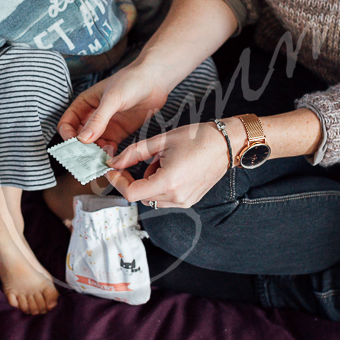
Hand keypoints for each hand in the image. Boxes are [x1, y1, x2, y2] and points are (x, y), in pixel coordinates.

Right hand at [57, 62, 170, 149]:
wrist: (155, 80)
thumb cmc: (131, 81)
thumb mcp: (112, 99)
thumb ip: (98, 119)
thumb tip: (83, 139)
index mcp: (84, 104)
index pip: (67, 123)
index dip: (67, 135)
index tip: (74, 145)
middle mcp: (92, 116)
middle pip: (79, 137)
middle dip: (80, 148)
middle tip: (86, 159)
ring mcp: (106, 126)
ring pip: (93, 145)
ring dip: (94, 154)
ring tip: (99, 160)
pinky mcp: (119, 133)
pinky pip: (108, 147)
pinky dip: (108, 154)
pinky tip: (111, 157)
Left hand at [105, 121, 230, 208]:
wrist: (226, 144)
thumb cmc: (197, 138)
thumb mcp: (161, 141)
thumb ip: (134, 153)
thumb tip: (114, 162)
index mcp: (168, 182)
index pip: (131, 193)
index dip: (118, 182)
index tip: (113, 171)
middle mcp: (177, 197)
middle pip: (141, 195)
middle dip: (136, 178)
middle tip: (147, 158)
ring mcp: (185, 201)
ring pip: (152, 198)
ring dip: (150, 182)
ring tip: (165, 162)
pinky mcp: (190, 201)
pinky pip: (165, 198)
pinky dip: (162, 186)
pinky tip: (173, 169)